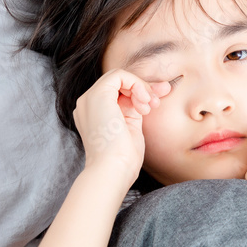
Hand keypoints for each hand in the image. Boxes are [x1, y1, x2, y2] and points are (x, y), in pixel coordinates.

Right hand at [73, 68, 171, 183]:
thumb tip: (158, 90)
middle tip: (157, 102)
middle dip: (143, 88)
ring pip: (119, 77)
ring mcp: (89, 99)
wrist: (113, 170)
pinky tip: (143, 101)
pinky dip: (136, 84)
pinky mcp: (97, 95)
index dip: (140, 92)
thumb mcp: (132, 127)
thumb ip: (137, 108)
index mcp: (94, 114)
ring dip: (141, 88)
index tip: (157, 102)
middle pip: (119, 84)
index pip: (118, 93)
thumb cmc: (123, 158)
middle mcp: (88, 104)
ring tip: (149, 107)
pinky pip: (119, 75)